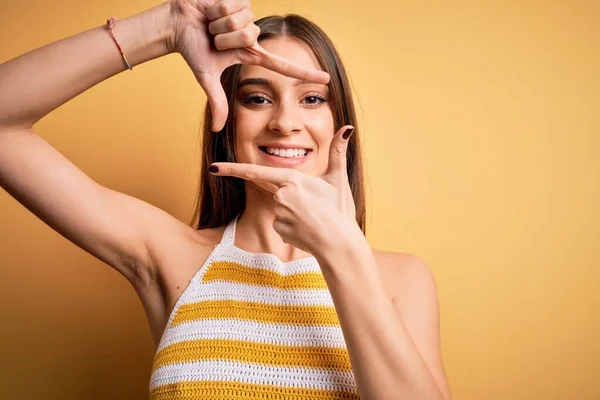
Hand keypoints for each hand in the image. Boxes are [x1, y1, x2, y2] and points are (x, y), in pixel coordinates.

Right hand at [167, 0, 329, 130]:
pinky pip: (233, 7)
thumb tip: (217, 130)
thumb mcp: (207, 77)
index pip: (282, 66)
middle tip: (212, 37)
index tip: (326, 80)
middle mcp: (254, 35)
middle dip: (225, 38)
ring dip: (220, 25)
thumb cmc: (192, 48)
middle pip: (250, 36)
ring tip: (211, 24)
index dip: (304, 74)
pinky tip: (212, 10)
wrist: (177, 23)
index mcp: (251, 54)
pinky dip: (217, 10)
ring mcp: (249, 15)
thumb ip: (217, 102)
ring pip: (242, 22)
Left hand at [208, 125, 359, 254]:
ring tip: (315, 219)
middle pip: (278, 192)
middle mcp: (281, 195)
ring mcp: (278, 214)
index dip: (232, 169)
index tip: (213, 168)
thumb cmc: (340, 211)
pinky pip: (282, 224)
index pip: (256, 172)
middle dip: (295, 199)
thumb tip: (347, 128)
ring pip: (281, 208)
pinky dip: (293, 226)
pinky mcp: (279, 229)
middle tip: (316, 208)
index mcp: (293, 179)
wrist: (340, 245)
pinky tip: (307, 230)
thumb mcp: (338, 179)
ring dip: (295, 213)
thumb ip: (338, 152)